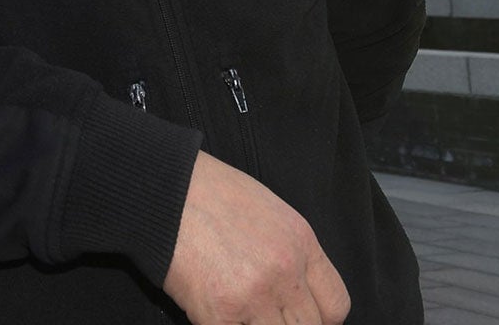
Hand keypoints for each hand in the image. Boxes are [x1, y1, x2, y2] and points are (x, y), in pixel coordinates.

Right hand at [162, 151, 349, 324]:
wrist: (162, 187)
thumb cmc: (206, 191)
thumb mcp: (267, 210)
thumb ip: (289, 252)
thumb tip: (295, 291)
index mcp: (301, 243)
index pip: (336, 306)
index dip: (320, 319)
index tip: (301, 318)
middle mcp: (285, 272)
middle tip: (264, 314)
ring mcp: (254, 296)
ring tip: (237, 311)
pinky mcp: (220, 313)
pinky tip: (212, 312)